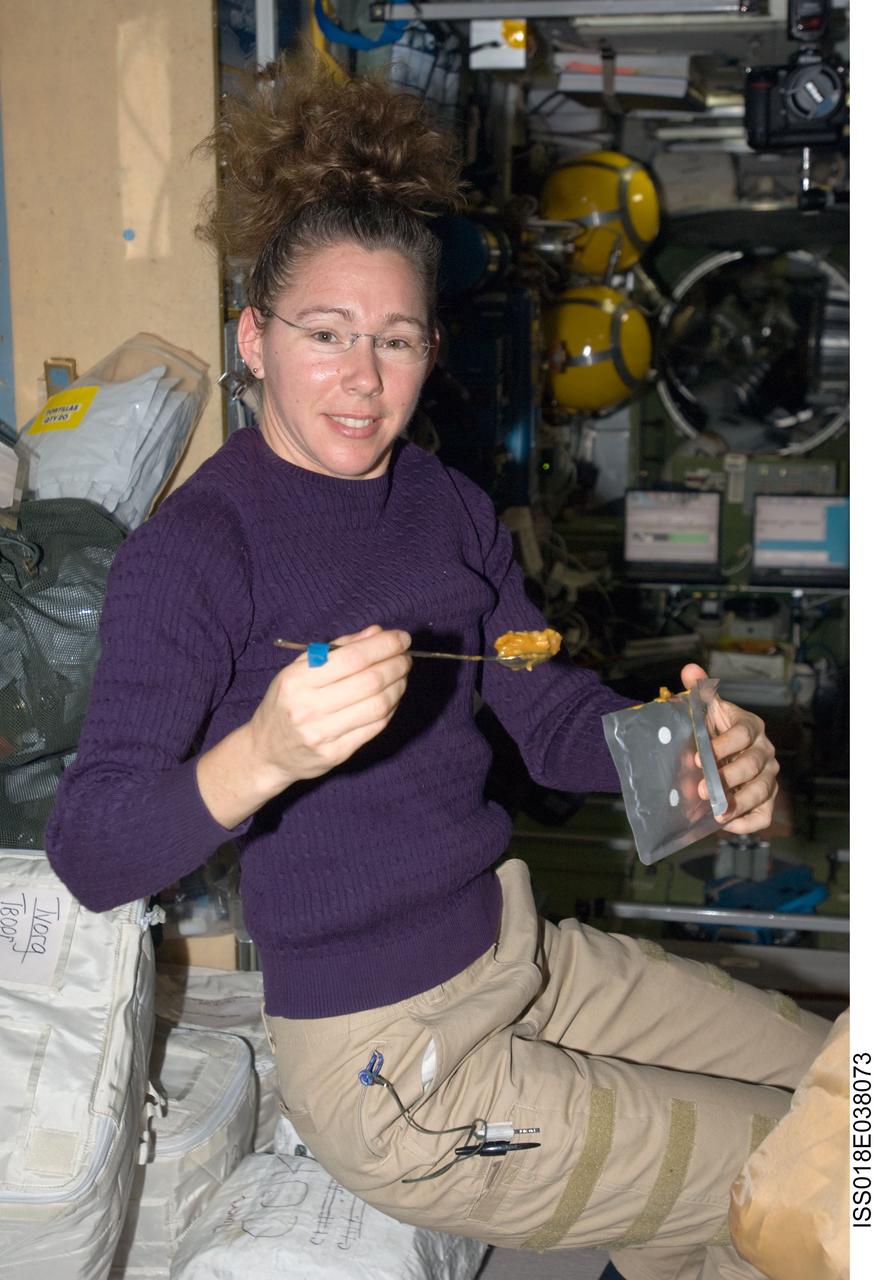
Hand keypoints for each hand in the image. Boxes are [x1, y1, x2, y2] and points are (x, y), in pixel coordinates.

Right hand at [250, 624, 411, 789]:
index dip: (383, 646)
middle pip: (369, 681)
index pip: (352, 658)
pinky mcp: (337, 754)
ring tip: (402, 675)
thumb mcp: (299, 669)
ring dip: (398, 686)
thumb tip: (376, 632)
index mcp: (296, 680)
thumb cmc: (286, 702)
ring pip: (378, 705)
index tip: (402, 638)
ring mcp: (322, 734)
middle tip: (406, 657)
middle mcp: (308, 707)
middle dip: (396, 664)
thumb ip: (337, 648)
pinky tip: (393, 697)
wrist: (267, 752)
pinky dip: (391, 708)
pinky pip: (375, 727)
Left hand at [680, 663, 779, 834]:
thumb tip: (690, 670)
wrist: (717, 755)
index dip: (723, 745)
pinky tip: (725, 824)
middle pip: (753, 765)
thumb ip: (699, 692)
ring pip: (762, 791)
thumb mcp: (705, 711)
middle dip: (727, 777)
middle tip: (701, 788)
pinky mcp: (766, 800)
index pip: (742, 734)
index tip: (698, 755)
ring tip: (715, 812)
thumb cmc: (711, 731)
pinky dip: (747, 822)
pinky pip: (764, 815)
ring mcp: (768, 777)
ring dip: (738, 802)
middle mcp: (765, 751)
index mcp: (750, 726)